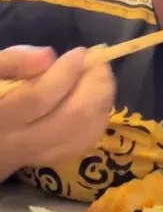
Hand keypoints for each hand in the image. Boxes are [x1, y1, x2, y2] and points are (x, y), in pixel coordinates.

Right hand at [0, 45, 114, 179]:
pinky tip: (96, 98)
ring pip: (85, 132)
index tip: (79, 52)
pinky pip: (87, 141)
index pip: (39, 96)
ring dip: (102, 99)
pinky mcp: (54, 159)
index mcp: (3, 115)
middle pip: (73, 117)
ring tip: (100, 75)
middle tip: (98, 62)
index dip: (66, 72)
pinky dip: (100, 116)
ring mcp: (40, 153)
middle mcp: (22, 140)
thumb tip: (48, 56)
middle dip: (95, 85)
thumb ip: (14, 60)